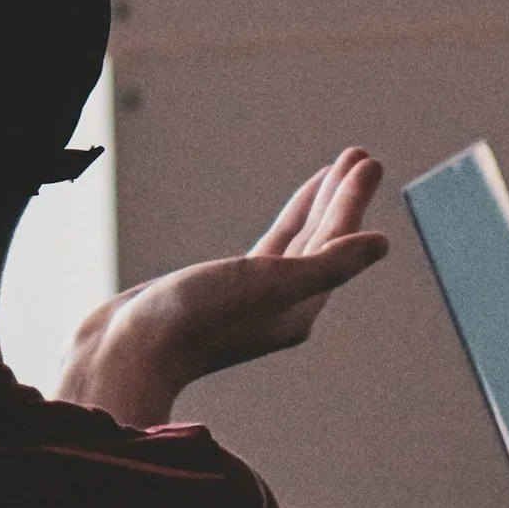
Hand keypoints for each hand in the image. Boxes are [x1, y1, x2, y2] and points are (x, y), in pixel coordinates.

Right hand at [58, 148, 389, 425]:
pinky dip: (284, 224)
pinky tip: (287, 217)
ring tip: (330, 171)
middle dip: (340, 197)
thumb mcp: (268, 285)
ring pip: (295, 243)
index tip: (367, 161)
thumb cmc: (195, 320)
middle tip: (359, 156)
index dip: (352, 199)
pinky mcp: (218, 291)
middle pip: (323, 241)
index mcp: (300, 307)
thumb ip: (328, 265)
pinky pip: (266, 249)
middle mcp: (282, 304)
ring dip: (315, 206)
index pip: (336, 243)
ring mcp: (250, 298)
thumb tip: (381, 244)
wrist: (127, 351)